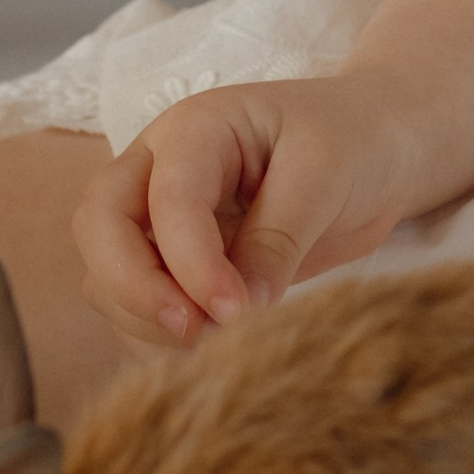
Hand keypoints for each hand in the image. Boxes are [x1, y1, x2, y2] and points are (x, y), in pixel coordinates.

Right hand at [70, 74, 414, 350]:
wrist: (376, 149)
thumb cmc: (353, 141)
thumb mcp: (326, 174)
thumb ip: (278, 238)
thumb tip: (237, 311)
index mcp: (196, 129)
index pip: (166, 198)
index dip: (191, 262)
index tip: (235, 310)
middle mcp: (160, 168)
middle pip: (97, 225)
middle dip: (133, 286)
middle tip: (195, 329)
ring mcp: (159, 217)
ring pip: (104, 273)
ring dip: (144, 318)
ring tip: (217, 338)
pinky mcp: (173, 263)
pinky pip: (134, 307)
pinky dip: (156, 336)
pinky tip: (211, 345)